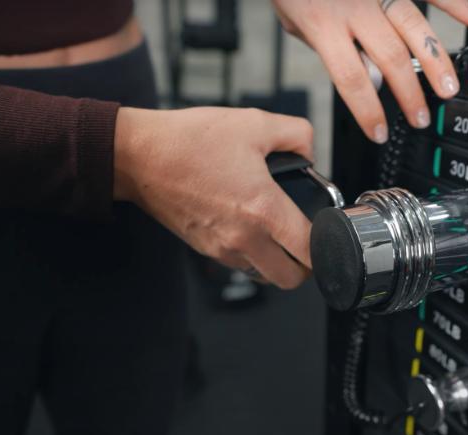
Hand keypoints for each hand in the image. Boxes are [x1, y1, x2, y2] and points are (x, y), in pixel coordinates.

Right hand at [113, 106, 314, 288]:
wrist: (138, 156)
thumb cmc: (189, 141)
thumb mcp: (254, 123)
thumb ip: (297, 134)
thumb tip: (311, 150)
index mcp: (262, 209)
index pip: (310, 250)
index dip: (327, 244)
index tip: (329, 232)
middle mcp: (243, 237)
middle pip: (290, 278)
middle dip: (305, 265)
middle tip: (306, 241)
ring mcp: (221, 248)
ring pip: (264, 276)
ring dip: (277, 262)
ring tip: (278, 234)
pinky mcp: (204, 249)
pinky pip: (239, 265)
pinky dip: (251, 256)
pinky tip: (249, 228)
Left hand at [273, 0, 467, 142]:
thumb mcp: (294, 23)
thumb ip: (328, 48)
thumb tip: (368, 77)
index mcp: (323, 24)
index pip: (351, 79)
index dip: (368, 111)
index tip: (379, 132)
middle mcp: (354, 7)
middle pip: (390, 58)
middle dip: (409, 95)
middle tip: (420, 118)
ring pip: (413, 27)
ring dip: (435, 61)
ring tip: (449, 88)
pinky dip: (453, 3)